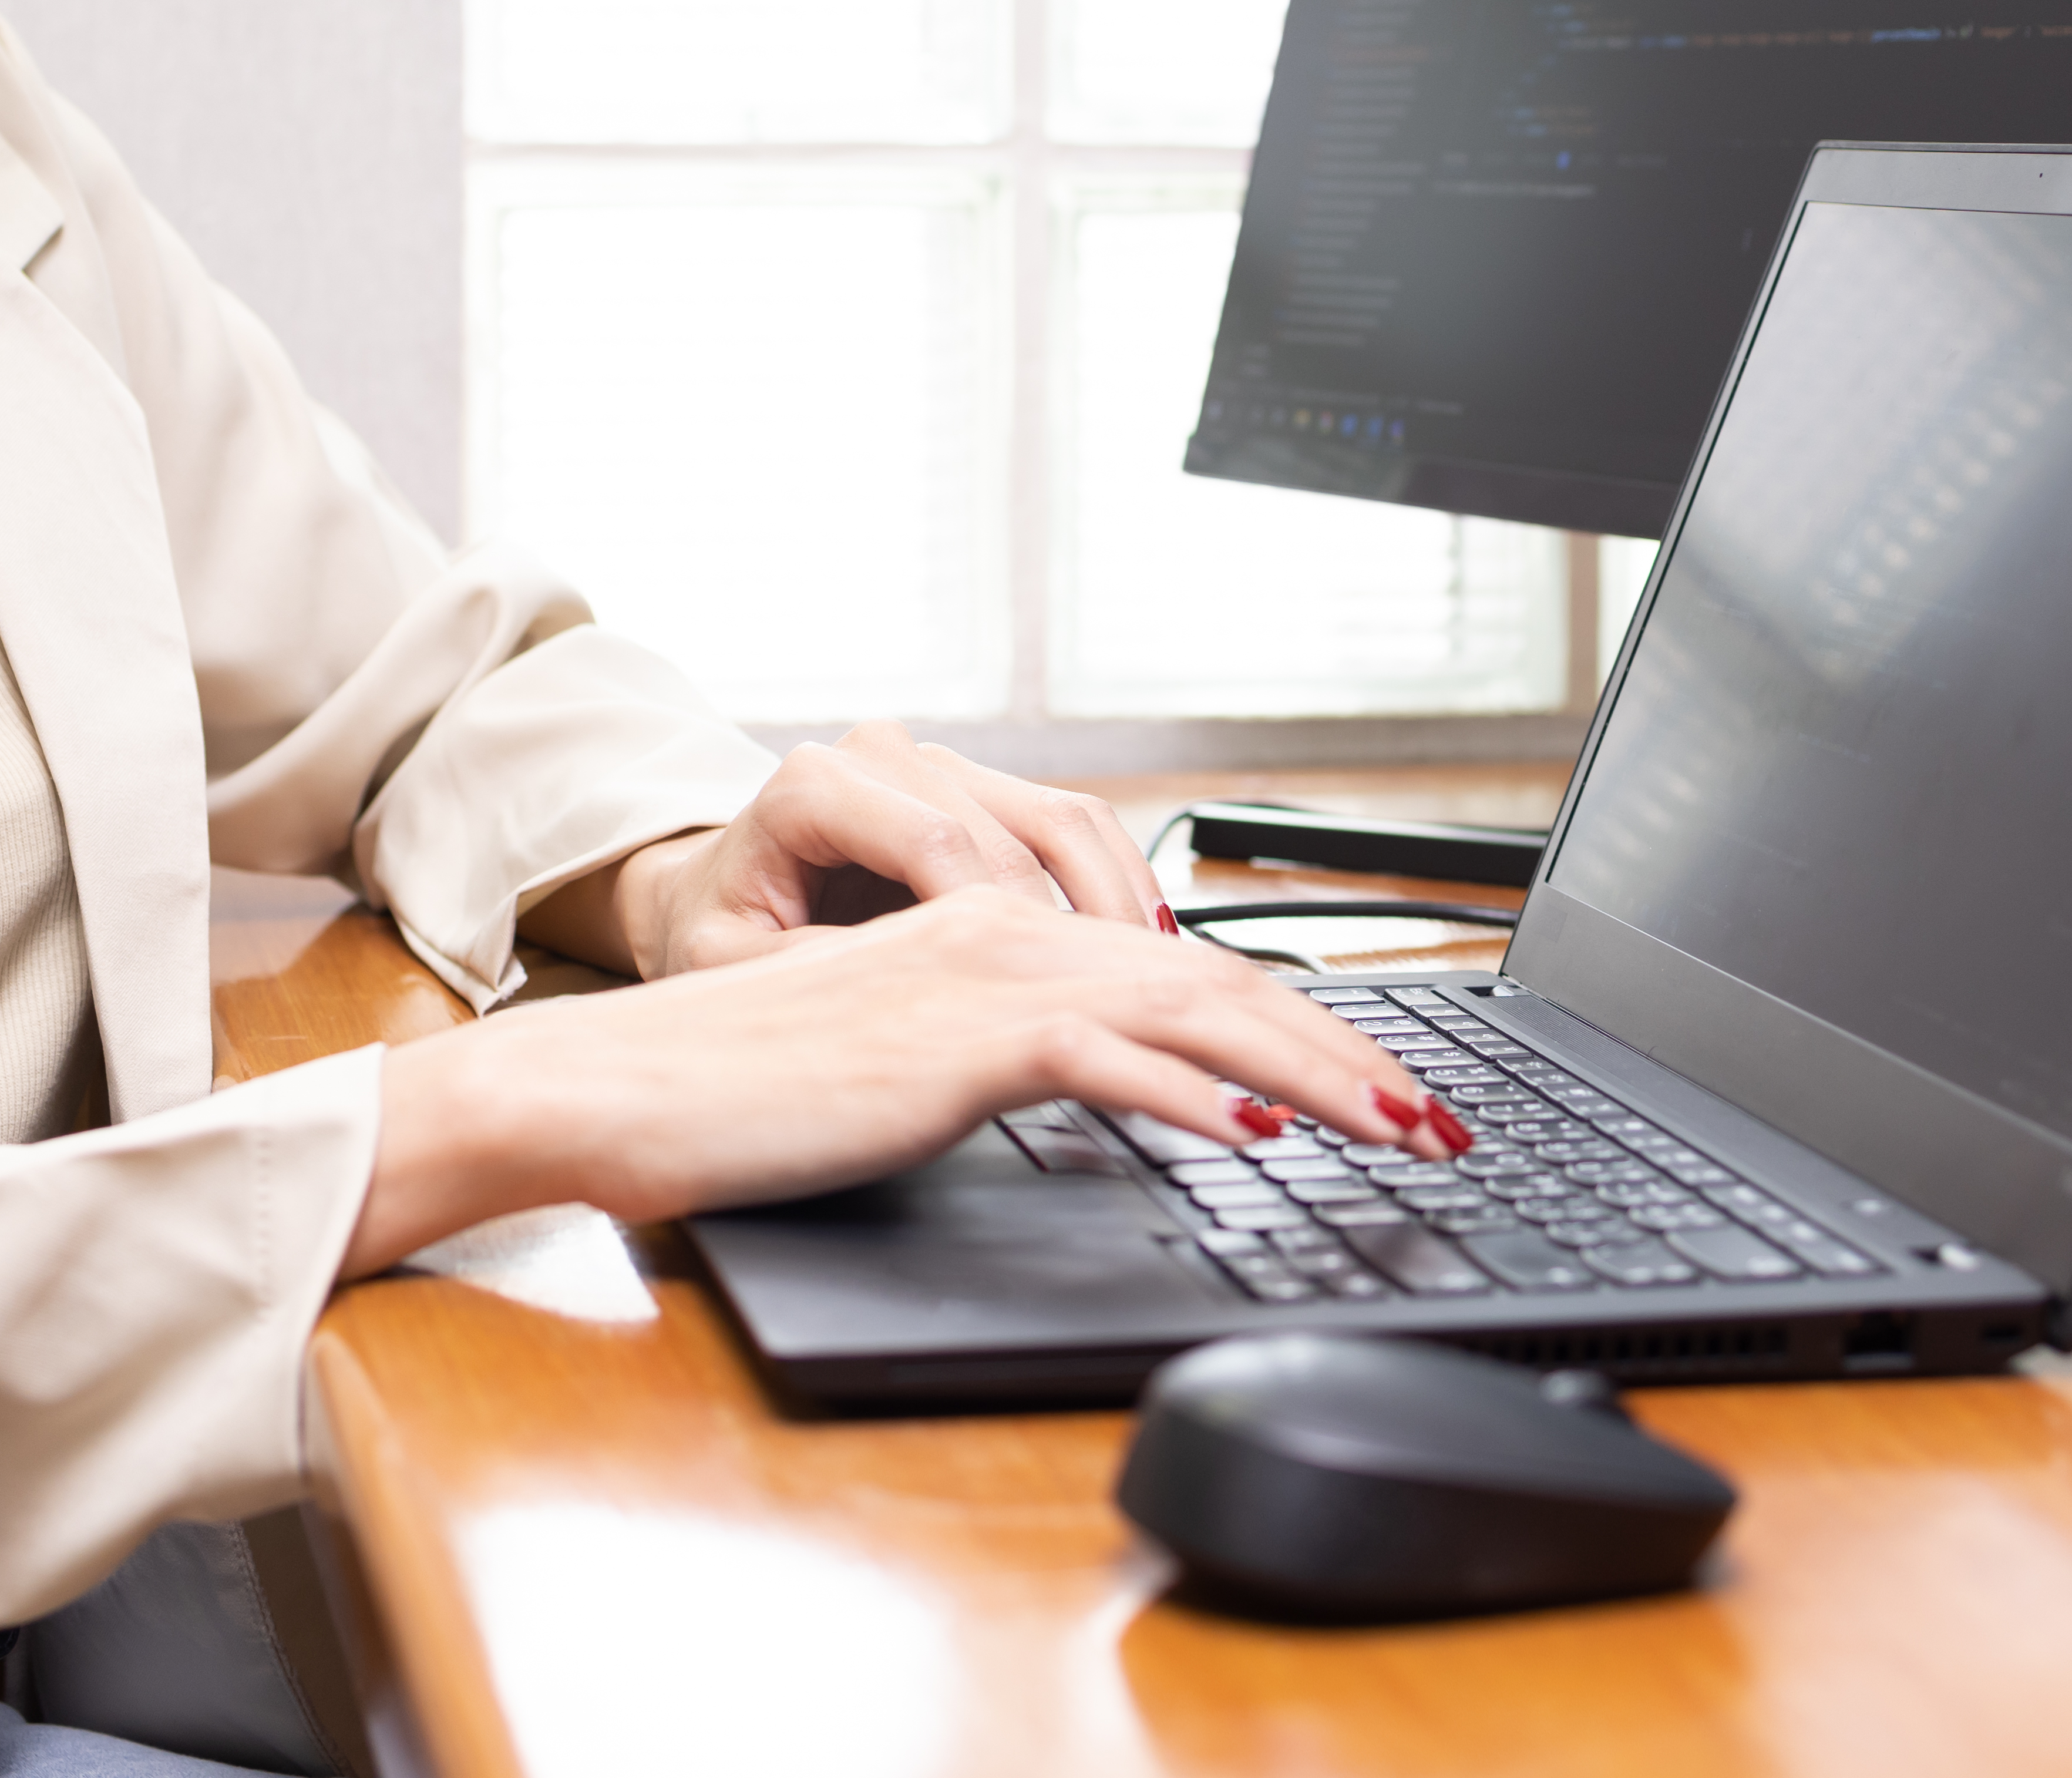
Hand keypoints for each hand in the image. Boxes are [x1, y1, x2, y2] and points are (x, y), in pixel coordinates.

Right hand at [347, 896, 1462, 1274]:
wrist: (631, 1086)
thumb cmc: (753, 1095)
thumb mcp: (908, 1073)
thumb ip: (1005, 1068)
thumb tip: (1109, 1103)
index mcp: (998, 937)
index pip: (1184, 975)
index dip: (1300, 1029)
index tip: (1382, 1092)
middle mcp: (1006, 938)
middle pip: (1217, 984)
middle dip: (1348, 1053)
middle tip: (1439, 1122)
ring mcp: (982, 982)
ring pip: (1189, 1011)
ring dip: (1313, 1071)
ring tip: (1399, 1128)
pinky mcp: (952, 1039)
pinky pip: (1102, 1059)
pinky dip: (1193, 1094)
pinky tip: (1258, 1135)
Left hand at [566, 723, 1172, 979]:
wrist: (714, 898)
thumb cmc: (719, 935)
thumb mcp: (736, 967)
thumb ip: (820, 971)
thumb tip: (917, 991)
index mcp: (816, 784)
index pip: (938, 841)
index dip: (1001, 921)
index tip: (1041, 997)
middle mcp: (886, 755)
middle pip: (1012, 829)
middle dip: (1070, 924)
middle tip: (1120, 1005)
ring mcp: (942, 766)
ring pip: (1062, 815)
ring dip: (1115, 898)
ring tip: (1152, 980)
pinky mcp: (985, 791)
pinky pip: (1073, 824)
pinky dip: (1115, 884)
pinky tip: (1140, 948)